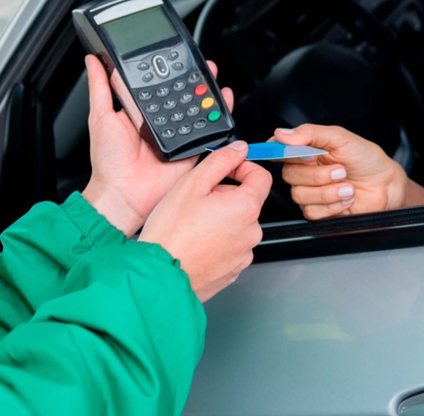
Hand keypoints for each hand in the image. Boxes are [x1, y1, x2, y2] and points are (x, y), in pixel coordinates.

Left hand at [82, 55, 233, 235]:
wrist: (123, 194)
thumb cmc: (108, 162)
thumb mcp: (100, 117)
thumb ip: (100, 88)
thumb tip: (93, 61)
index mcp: (139, 111)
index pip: (156, 84)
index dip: (166, 70)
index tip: (174, 55)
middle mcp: (158, 121)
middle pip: (179, 93)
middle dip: (192, 78)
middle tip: (199, 62)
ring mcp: (176, 134)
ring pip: (196, 108)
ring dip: (207, 93)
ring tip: (212, 76)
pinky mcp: (189, 148)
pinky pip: (207, 130)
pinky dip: (217, 117)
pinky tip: (222, 101)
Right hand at [139, 143, 271, 301]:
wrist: (162, 275)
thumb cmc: (172, 233)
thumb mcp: (192, 184)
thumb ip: (220, 160)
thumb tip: (238, 149)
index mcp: (245, 208)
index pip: (261, 177)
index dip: (243, 167)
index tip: (227, 168)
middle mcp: (251, 232)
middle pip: (247, 201)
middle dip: (225, 194)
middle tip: (197, 198)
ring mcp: (243, 254)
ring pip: (237, 224)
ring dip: (220, 217)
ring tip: (192, 222)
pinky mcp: (233, 270)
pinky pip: (231, 245)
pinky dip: (217, 239)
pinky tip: (195, 240)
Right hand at [277, 125, 406, 219]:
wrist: (386, 185)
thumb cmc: (365, 159)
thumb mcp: (340, 138)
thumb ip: (310, 133)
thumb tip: (281, 134)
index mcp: (304, 150)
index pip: (277, 150)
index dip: (283, 154)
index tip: (306, 155)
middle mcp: (303, 171)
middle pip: (288, 175)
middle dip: (318, 175)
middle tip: (341, 170)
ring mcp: (309, 192)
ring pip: (299, 195)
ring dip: (328, 192)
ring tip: (348, 186)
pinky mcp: (318, 211)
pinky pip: (311, 212)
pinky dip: (332, 205)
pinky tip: (346, 198)